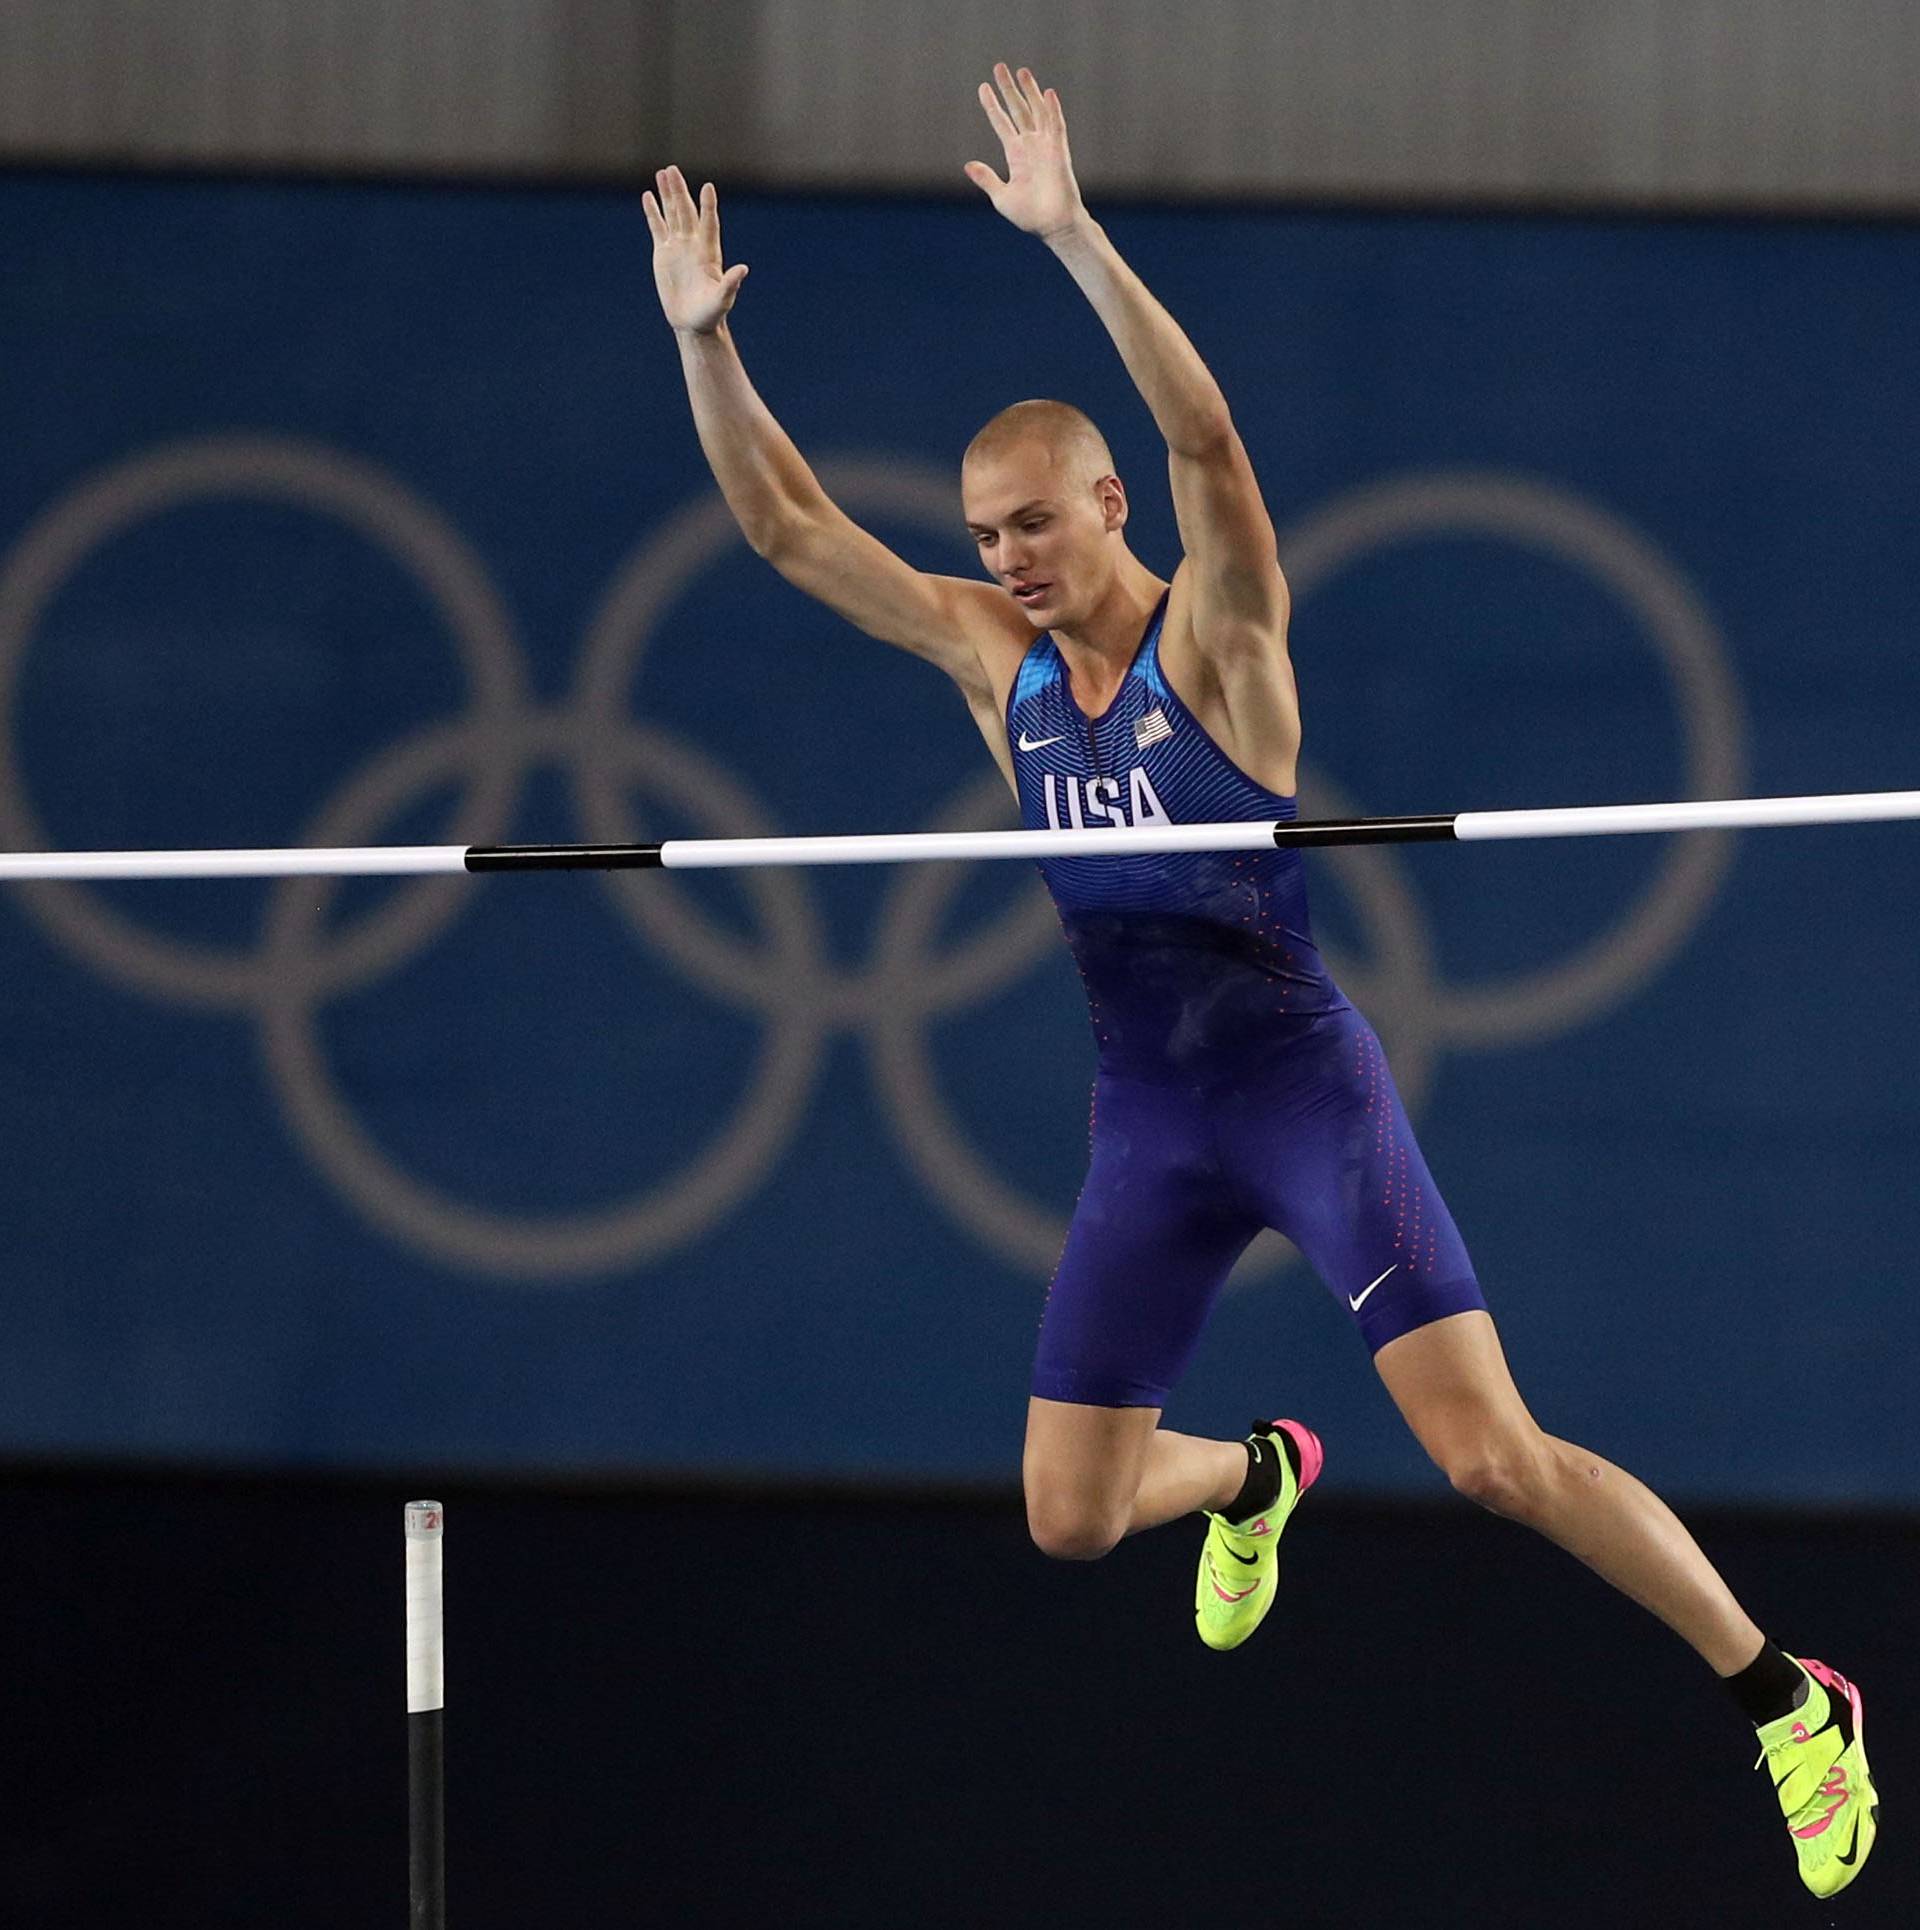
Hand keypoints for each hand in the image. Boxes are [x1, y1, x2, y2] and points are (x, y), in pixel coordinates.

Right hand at [642, 166, 747, 334]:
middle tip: (673, 170)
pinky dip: (653, 212)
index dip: (708, 207)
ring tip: (663, 172)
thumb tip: (744, 269)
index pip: (709, 224)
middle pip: (686, 212)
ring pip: (672, 214)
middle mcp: (693, 244)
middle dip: (680, 191)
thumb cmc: (711, 313)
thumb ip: (731, 284)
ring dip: (667, 194)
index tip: (708, 188)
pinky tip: (648, 196)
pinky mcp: (663, 253)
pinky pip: (657, 227)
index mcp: (709, 253)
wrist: (693, 322)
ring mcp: (678, 246)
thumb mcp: (722, 300)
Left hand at [965, 64, 1084, 239]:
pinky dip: (1052, 109)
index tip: (983, 88)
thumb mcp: (1001, 196)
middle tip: (999, 67)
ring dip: (1029, 91)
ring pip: (1037, 111)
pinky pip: (1056, 126)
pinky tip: (1047, 93)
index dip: (992, 106)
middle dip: (1008, 89)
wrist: (1053, 226)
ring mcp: (1046, 146)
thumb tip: (968, 165)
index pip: (1002, 124)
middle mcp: (1031, 146)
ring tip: (1020, 71)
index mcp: (1016, 155)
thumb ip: (987, 178)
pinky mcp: (1059, 152)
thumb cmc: (1030, 216)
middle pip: (1018, 110)